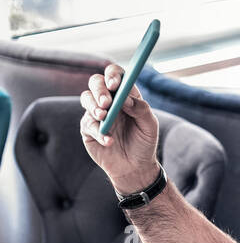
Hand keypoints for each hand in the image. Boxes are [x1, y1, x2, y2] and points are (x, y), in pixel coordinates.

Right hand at [79, 64, 159, 194]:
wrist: (135, 168)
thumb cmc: (144, 143)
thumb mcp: (149, 126)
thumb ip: (141, 109)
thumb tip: (126, 99)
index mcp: (124, 94)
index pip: (115, 74)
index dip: (113, 75)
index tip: (115, 84)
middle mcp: (108, 100)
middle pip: (96, 82)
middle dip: (100, 90)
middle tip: (106, 103)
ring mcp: (96, 113)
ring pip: (86, 98)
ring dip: (94, 107)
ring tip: (104, 118)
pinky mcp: (88, 128)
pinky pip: (88, 124)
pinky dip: (99, 132)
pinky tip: (109, 141)